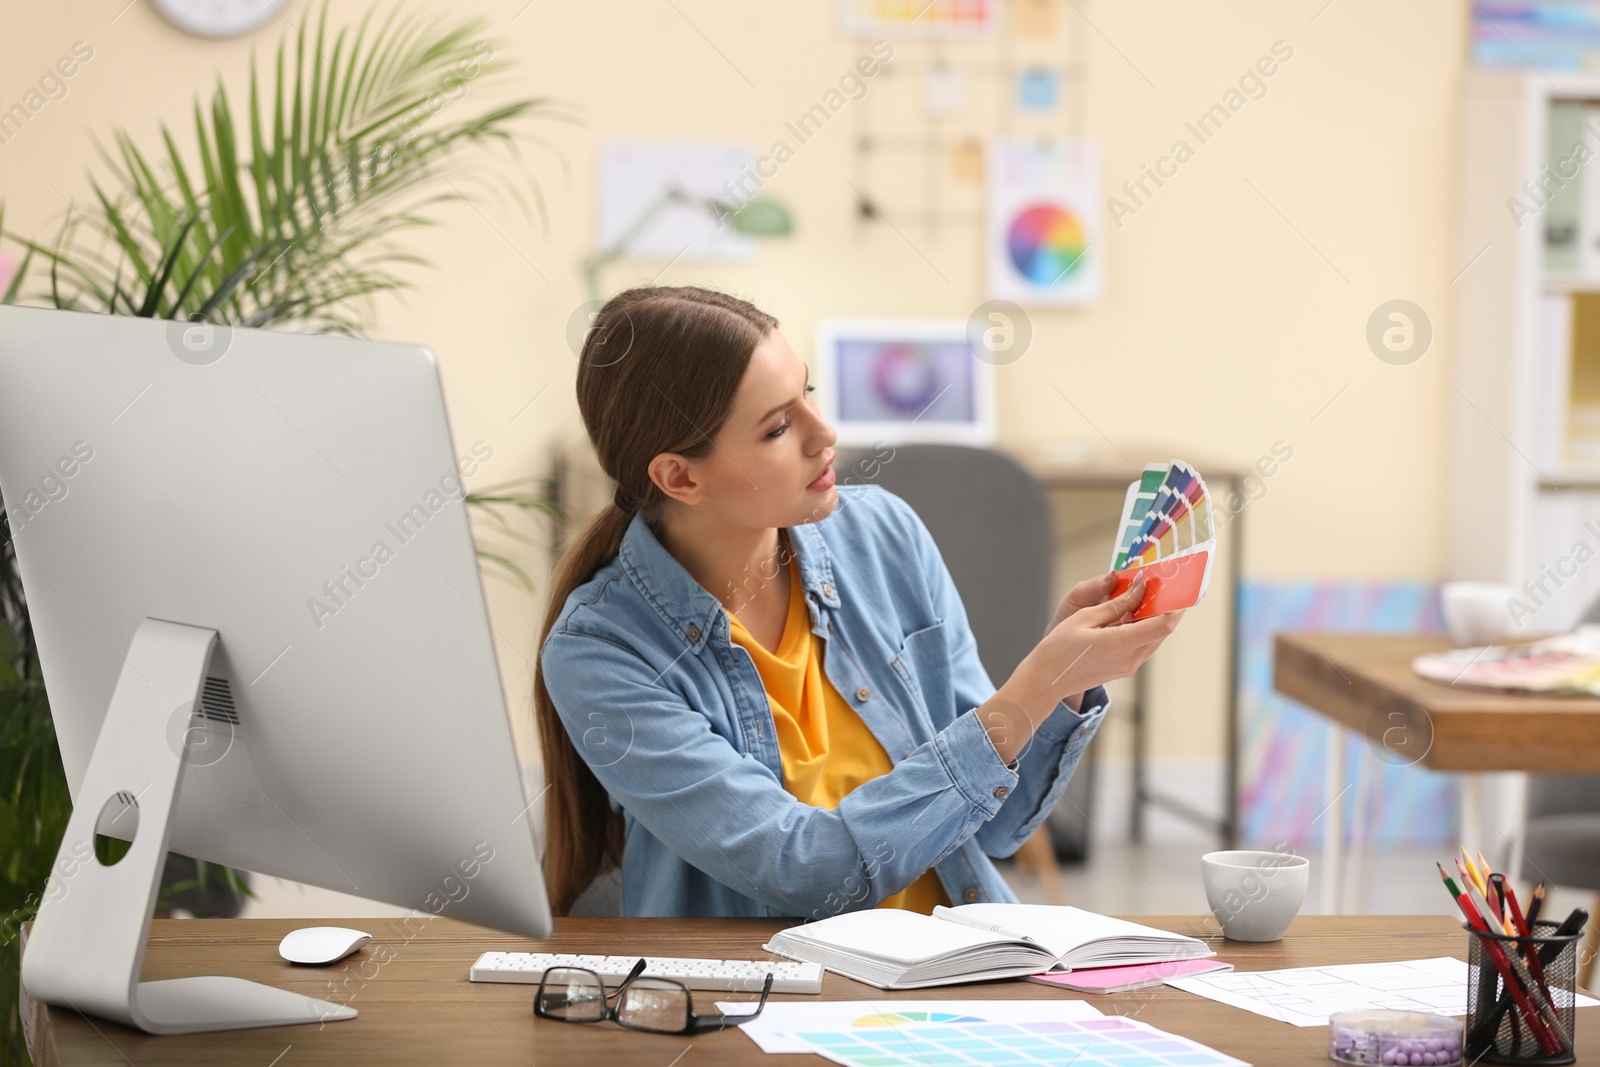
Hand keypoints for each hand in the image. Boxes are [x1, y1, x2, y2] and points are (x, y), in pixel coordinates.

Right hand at [1012, 576, 1185, 716]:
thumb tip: (1141, 587)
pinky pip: (1142, 646)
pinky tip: (1132, 616)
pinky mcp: (1123, 669)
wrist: (1046, 679)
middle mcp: (1130, 659)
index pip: (1163, 625)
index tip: (1176, 589)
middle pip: (1162, 632)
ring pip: (1153, 639)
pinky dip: (1143, 630)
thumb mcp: (1086, 617)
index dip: (1175, 607)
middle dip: (1166, 609)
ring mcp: (1128, 667)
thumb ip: (1118, 603)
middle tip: (1161, 588)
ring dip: (1154, 619)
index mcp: (1121, 644)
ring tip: (1145, 598)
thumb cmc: (1060, 647)